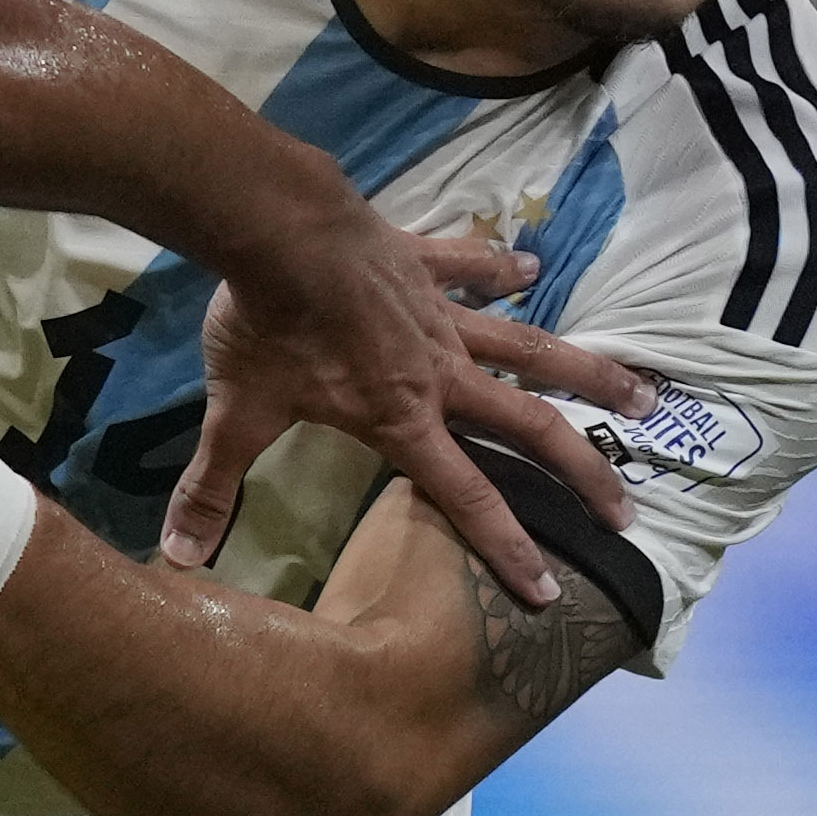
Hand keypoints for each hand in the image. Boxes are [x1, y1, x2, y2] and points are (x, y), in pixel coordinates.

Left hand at [174, 222, 644, 611]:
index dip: (507, 547)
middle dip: (582, 473)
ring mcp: (443, 315)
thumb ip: (211, 486)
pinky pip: (477, 268)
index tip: (548, 589)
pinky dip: (504, 269)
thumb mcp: (236, 411)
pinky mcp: (429, 264)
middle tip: (627, 507)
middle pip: (528, 429)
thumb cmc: (265, 324)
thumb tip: (174, 559)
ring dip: (587, 373)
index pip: (467, 497)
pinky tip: (534, 268)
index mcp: (403, 419)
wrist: (281, 226)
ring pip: (532, 348)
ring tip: (642, 393)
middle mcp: (441, 373)